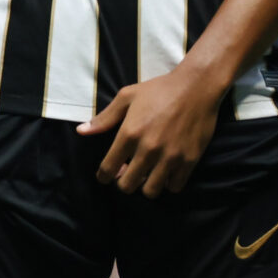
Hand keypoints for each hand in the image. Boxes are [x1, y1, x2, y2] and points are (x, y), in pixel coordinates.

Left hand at [79, 63, 227, 196]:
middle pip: (127, 186)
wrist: (196, 86)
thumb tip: (81, 131)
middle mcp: (148, 149)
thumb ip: (104, 118)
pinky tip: (167, 172)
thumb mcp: (127, 97)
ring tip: (148, 175)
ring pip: (151, 191)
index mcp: (129, 133)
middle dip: (123, 183)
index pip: (108, 169)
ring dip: (146, 186)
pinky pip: (174, 187)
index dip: (104, 176)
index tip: (106, 176)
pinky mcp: (189, 160)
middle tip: (128, 174)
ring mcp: (170, 157)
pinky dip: (169, 183)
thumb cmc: (159, 89)